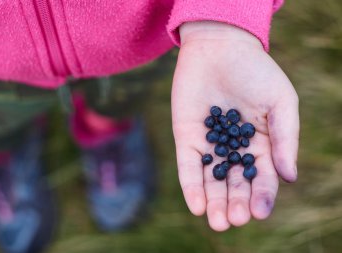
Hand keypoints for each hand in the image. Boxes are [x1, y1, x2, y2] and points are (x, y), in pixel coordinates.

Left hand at [171, 21, 298, 230]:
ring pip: (211, 180)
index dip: (261, 195)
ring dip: (213, 202)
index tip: (259, 212)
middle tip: (234, 220)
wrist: (219, 47)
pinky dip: (191, 185)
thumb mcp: (280, 102)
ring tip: (217, 221)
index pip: (261, 177)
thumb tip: (289, 178)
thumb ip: (285, 139)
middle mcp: (233, 149)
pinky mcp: (187, 138)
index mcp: (259, 144)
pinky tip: (196, 204)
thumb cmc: (255, 71)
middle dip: (235, 203)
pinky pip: (188, 166)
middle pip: (234, 184)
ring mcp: (209, 145)